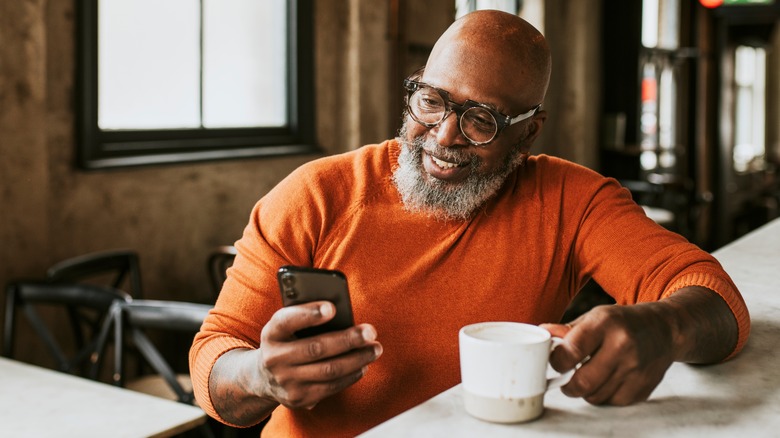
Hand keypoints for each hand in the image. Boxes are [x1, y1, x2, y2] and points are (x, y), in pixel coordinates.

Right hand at [257, 301, 382, 409]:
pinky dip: (351, 375)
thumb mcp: (286, 326)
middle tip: (370, 332)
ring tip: (375, 349)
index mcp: (271, 334)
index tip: (332, 307)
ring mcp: (286, 382)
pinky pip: (331, 387)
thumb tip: (341, 313)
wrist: (263, 377)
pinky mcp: (299, 398)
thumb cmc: (286, 340)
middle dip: (347, 340)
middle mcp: (275, 359)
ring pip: (328, 371)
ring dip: (357, 359)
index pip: (286, 321)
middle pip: (316, 348)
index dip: (309, 314)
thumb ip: (306, 316)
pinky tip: (363, 365)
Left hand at [541, 302, 674, 405]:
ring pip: (596, 396)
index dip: (556, 361)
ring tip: (588, 376)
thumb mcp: (595, 316)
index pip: (572, 350)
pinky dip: (604, 395)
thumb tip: (544, 334)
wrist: (664, 329)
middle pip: (583, 382)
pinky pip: (613, 402)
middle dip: (568, 384)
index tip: (556, 362)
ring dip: (586, 391)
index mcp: (606, 323)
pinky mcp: (644, 386)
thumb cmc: (623, 322)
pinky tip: (607, 381)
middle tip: (566, 378)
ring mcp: (636, 369)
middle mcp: (623, 346)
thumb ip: (568, 330)